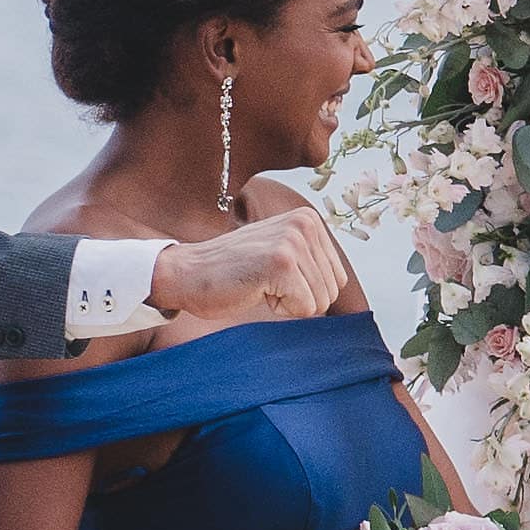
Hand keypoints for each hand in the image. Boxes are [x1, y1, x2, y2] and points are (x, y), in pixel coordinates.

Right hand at [154, 199, 349, 332]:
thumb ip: (311, 258)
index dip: (306, 288)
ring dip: (288, 303)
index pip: (338, 277)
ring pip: (320, 301)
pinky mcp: (281, 264)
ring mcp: (293, 242)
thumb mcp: (280, 250)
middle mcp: (305, 223)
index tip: (273, 275)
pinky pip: (304, 308)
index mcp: (308, 219)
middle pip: (332, 290)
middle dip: (299, 297)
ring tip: (259, 282)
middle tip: (263, 280)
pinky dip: (279, 309)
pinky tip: (255, 289)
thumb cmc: (232, 270)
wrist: (187, 273)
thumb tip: (343, 283)